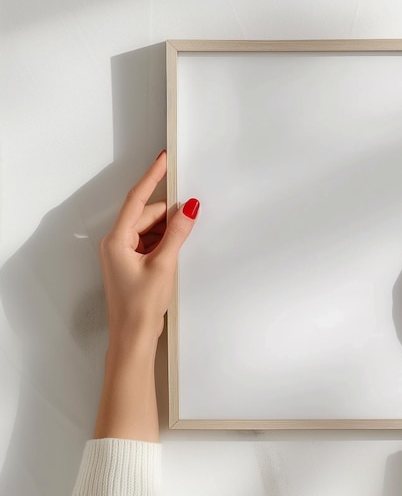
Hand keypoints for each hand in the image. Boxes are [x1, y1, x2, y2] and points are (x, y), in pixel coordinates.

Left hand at [99, 151, 198, 340]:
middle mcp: (116, 243)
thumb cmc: (141, 304)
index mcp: (117, 239)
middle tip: (191, 215)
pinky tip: (176, 250)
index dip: (152, 178)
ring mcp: (123, 253)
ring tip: (182, 243)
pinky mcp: (132, 263)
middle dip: (169, 214)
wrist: (133, 335)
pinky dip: (164, 241)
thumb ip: (177, 232)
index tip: (163, 160)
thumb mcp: (164, 264)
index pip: (136, 199)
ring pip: (149, 228)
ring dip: (168, 230)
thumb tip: (189, 207)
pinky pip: (150, 241)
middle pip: (146, 215)